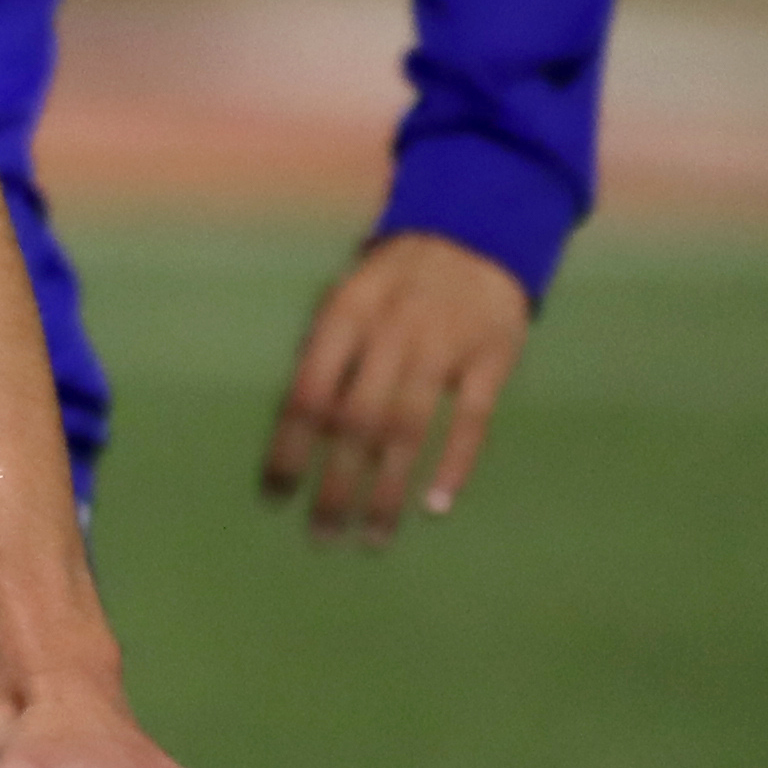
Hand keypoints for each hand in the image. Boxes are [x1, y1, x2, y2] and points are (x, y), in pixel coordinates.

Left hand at [260, 227, 531, 546]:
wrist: (479, 229)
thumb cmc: (396, 279)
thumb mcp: (348, 297)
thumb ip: (324, 355)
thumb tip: (294, 430)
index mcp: (346, 314)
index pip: (308, 394)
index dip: (288, 450)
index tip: (274, 498)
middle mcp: (392, 330)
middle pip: (356, 422)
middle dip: (335, 485)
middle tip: (322, 536)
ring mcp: (445, 344)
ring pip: (409, 429)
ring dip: (388, 490)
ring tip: (373, 537)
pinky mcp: (493, 357)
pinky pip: (472, 419)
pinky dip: (455, 464)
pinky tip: (435, 507)